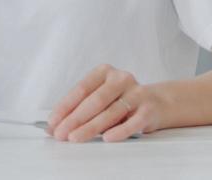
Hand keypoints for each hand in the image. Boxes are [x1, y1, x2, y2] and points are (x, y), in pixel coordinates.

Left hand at [47, 64, 161, 141]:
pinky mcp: (149, 110)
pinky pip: (132, 122)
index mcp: (104, 72)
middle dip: (74, 119)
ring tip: (75, 138)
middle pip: (94, 101)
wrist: (158, 103)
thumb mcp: (102, 98)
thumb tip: (54, 125)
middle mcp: (121, 79)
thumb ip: (81, 108)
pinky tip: (106, 138)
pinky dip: (119, 131)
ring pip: (110, 112)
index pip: (80, 89)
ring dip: (90, 127)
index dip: (65, 106)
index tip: (52, 122)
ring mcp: (136, 93)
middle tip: (60, 134)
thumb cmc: (122, 101)